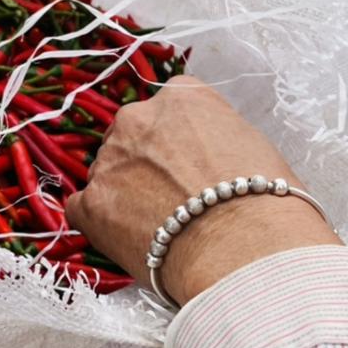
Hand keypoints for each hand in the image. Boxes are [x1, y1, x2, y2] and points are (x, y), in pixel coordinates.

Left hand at [66, 77, 341, 305]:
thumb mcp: (253, 146)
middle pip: (132, 136)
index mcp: (182, 98)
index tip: (190, 162)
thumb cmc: (264, 204)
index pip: (169, 106)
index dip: (180, 139)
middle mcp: (138, 119)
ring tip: (158, 227)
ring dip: (123, 193)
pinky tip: (128, 241)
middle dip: (145, 163)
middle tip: (172, 198)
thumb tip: (205, 158)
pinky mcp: (90, 204)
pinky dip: (100, 224)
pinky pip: (83, 209)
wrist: (244, 250)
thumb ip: (215, 139)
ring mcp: (109, 160)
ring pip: (107, 172)